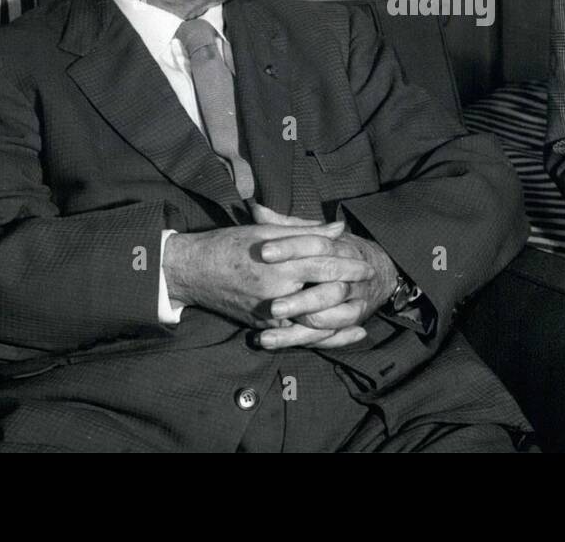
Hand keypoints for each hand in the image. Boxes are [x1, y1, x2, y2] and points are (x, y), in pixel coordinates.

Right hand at [162, 210, 373, 348]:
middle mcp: (277, 289)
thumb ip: (305, 231)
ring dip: (342, 313)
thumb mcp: (266, 230)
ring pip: (316, 318)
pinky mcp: (265, 326)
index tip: (367, 259)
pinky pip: (299, 335)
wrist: (193, 271)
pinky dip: (324, 335)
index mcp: (279, 262)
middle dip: (351, 283)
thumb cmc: (229, 244)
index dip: (348, 260)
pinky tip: (342, 333)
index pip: (323, 261)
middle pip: (325, 289)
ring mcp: (270, 312)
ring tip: (362, 307)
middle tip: (371, 278)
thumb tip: (338, 228)